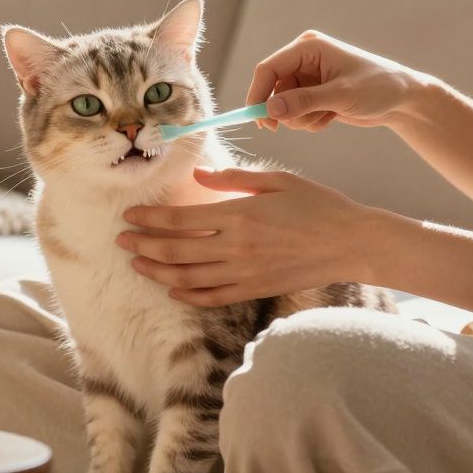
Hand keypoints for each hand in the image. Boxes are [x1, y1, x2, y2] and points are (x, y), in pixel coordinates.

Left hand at [115, 168, 383, 306]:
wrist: (352, 243)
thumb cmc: (317, 204)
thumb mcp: (276, 180)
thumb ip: (232, 179)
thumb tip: (197, 175)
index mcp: (239, 215)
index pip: (180, 219)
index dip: (150, 219)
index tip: (129, 216)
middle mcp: (237, 247)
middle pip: (175, 250)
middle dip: (143, 246)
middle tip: (120, 241)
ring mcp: (245, 273)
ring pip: (188, 277)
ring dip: (157, 272)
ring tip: (137, 264)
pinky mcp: (255, 289)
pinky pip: (213, 297)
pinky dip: (188, 295)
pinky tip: (172, 288)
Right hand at [247, 30, 423, 131]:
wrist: (403, 99)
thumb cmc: (378, 87)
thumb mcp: (341, 95)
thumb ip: (303, 102)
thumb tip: (270, 111)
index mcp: (308, 47)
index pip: (268, 69)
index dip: (258, 94)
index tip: (258, 120)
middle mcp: (304, 60)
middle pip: (272, 89)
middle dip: (285, 111)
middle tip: (296, 125)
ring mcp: (308, 77)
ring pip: (283, 105)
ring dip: (300, 118)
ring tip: (325, 117)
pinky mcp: (313, 94)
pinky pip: (296, 112)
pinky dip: (309, 120)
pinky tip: (330, 117)